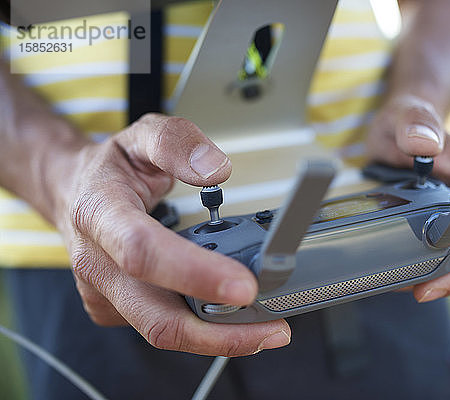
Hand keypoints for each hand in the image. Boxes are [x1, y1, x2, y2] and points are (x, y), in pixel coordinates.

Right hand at [51, 114, 290, 355]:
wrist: (74, 193)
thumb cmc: (110, 169)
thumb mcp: (141, 135)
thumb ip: (177, 143)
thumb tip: (215, 169)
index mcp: (100, 214)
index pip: (145, 253)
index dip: (195, 275)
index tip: (244, 287)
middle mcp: (96, 264)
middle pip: (157, 317)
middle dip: (220, 334)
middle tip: (274, 330)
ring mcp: (104, 293)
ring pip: (163, 332)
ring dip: (218, 338)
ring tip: (266, 328)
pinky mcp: (115, 310)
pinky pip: (162, 327)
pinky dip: (202, 329)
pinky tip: (231, 318)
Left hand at [366, 95, 449, 301]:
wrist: (402, 123)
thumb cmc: (411, 119)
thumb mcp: (408, 115)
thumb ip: (417, 124)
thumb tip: (426, 147)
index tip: (436, 282)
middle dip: (448, 281)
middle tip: (414, 292)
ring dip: (430, 278)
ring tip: (398, 285)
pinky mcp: (436, 223)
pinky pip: (434, 254)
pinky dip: (418, 267)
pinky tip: (395, 273)